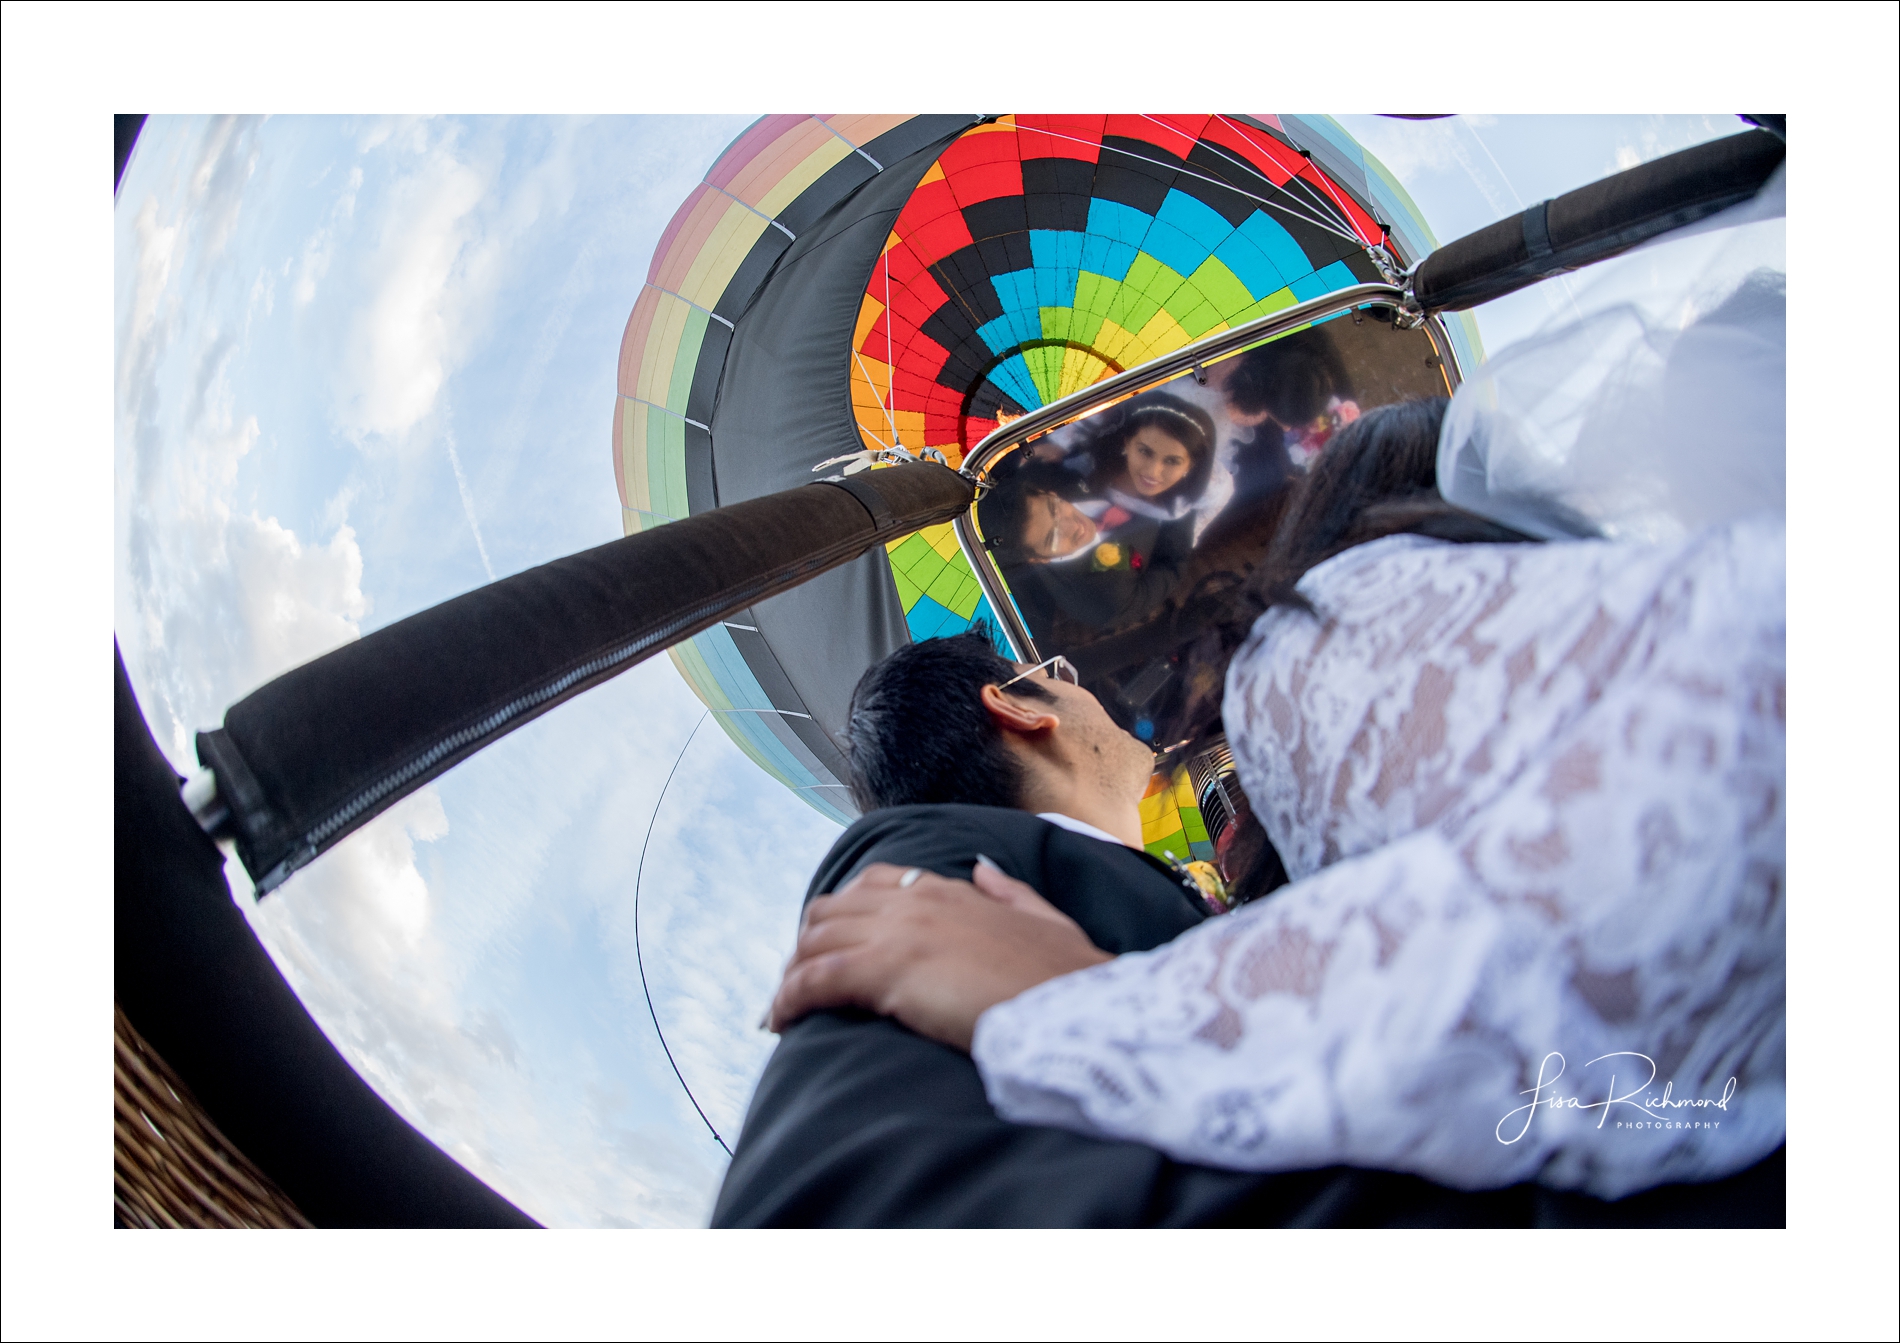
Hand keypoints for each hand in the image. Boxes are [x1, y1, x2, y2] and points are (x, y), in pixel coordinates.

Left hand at [767, 859, 1111, 1050]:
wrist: (1073, 1006)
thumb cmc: (1068, 977)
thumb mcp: (1045, 918)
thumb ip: (1009, 891)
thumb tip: (982, 869)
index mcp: (951, 890)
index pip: (877, 883)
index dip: (847, 914)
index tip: (837, 946)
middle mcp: (916, 902)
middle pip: (831, 909)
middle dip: (809, 944)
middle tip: (802, 984)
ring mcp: (897, 933)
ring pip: (814, 941)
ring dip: (792, 974)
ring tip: (784, 1010)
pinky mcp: (883, 971)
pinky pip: (813, 979)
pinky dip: (788, 1000)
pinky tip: (780, 1024)